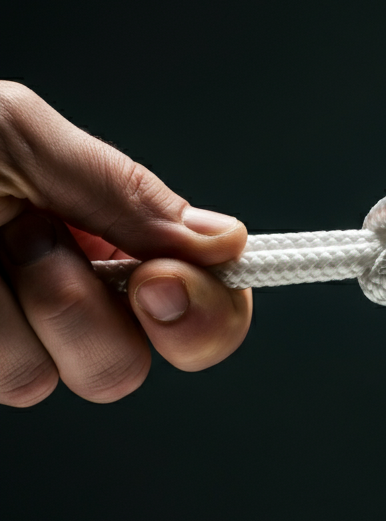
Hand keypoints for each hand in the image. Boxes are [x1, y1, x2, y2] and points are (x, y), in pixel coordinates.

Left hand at [0, 82, 250, 406]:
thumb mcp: (22, 136)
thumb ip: (123, 191)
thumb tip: (230, 241)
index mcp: (111, 232)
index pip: (208, 294)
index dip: (206, 306)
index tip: (159, 280)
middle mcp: (84, 292)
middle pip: (151, 357)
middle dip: (94, 310)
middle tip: (34, 242)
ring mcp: (33, 338)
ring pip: (91, 375)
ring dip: (30, 307)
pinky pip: (19, 384)